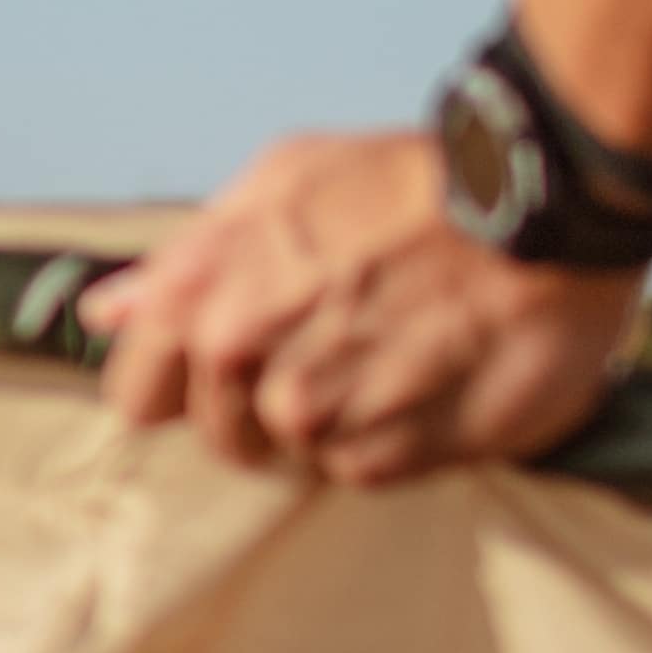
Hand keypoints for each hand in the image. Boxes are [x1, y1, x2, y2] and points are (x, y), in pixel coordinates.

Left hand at [86, 124, 644, 479]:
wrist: (542, 205)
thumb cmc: (412, 182)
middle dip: (265, 404)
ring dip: (339, 418)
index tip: (217, 371)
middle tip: (338, 343)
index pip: (138, 396)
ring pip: (298, 456)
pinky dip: (393, 437)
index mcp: (203, 294)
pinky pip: (365, 471)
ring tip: (394, 351)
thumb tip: (109, 309)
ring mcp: (317, 416)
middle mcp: (247, 362)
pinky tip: (429, 378)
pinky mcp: (390, 455)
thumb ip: (192, 254)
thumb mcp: (286, 180)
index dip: (177, 386)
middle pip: (223, 437)